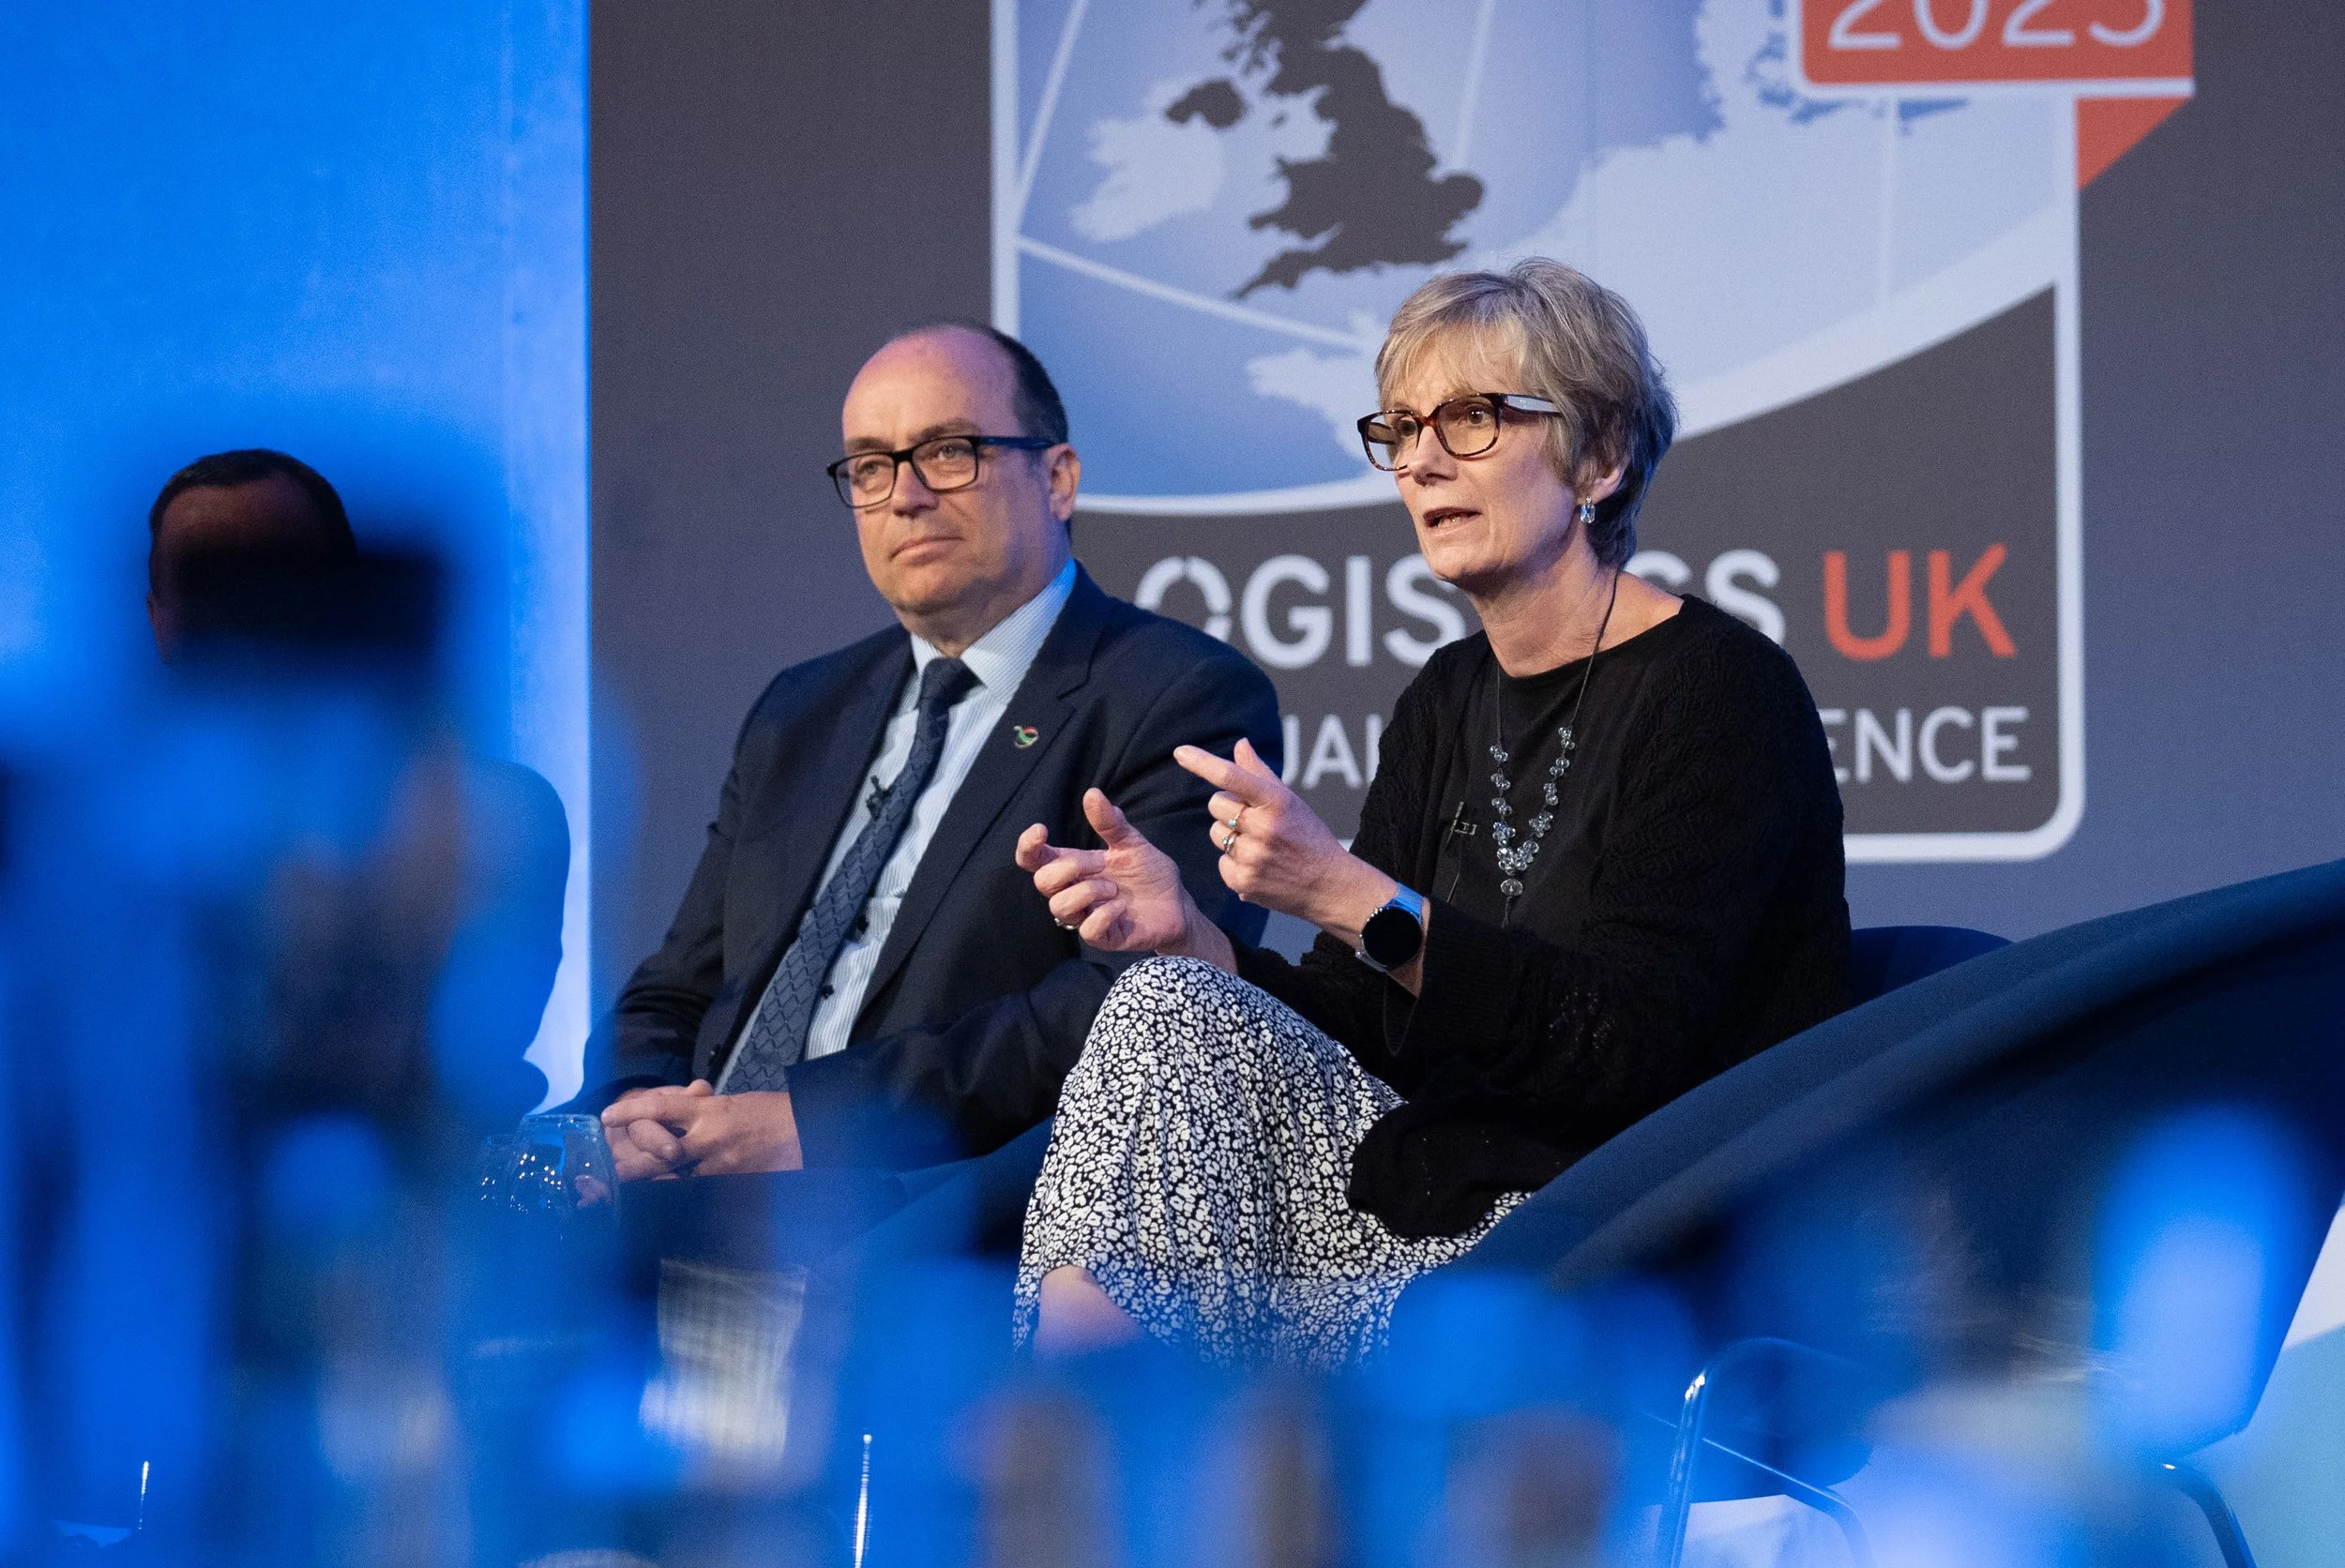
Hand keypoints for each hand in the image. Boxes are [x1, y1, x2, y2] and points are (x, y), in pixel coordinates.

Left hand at [601, 1080, 804, 1178]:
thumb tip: (669, 1114)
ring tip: (615, 1190)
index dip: (631, 1112)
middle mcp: (710, 1139)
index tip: (606, 1116)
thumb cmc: (769, 1111)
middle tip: (602, 1170)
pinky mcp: (728, 1185)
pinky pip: (691, 1191)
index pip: (661, 1107)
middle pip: (658, 1153)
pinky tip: (654, 1200)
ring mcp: (718, 1167)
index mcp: (711, 1110)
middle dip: (628, 1163)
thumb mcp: (730, 1101)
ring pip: (670, 1179)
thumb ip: (698, 1109)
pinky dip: (671, 1194)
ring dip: (643, 1184)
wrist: (805, 1132)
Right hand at [1016, 788, 1229, 967]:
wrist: (1177, 905)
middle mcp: (1074, 892)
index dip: (1028, 847)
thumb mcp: (1132, 843)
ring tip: (1115, 888)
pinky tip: (1122, 906)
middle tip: (1101, 863)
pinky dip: (1104, 914)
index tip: (1041, 829)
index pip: (1035, 860)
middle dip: (1069, 867)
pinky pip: (1087, 930)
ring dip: (1087, 890)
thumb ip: (1111, 823)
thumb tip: (1092, 793)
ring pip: (1059, 906)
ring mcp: (1085, 916)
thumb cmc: (1149, 874)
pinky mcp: (1103, 938)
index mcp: (1075, 867)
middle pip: (1042, 882)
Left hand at [1177, 738, 1390, 937]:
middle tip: (1254, 820)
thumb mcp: (1290, 801)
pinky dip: (1235, 863)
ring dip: (1230, 835)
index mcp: (1277, 802)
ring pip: (1216, 833)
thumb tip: (1239, 743)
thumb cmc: (1308, 836)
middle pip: (1216, 805)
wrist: (1329, 885)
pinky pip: (1221, 861)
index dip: (1202, 762)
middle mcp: (1264, 828)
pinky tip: (1259, 867)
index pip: (1232, 776)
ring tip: (1260, 845)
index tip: (1180, 752)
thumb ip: (1259, 773)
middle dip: (1228, 808)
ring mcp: (1253, 857)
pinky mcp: (1243, 882)